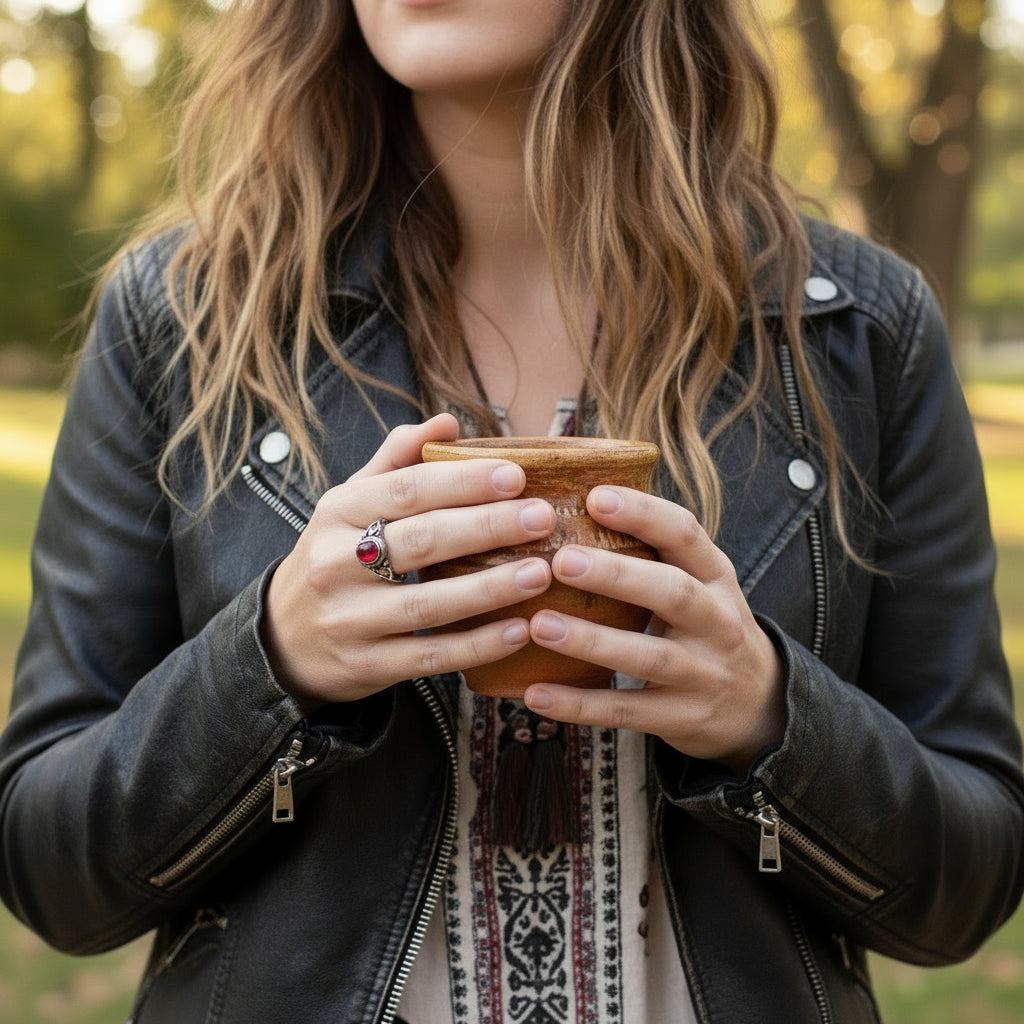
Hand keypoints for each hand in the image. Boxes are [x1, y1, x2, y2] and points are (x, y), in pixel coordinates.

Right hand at [261, 414, 554, 708]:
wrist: (283, 639)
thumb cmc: (334, 557)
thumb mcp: (348, 503)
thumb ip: (396, 461)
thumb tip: (447, 422)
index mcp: (339, 513)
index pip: (406, 489)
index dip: (463, 481)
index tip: (515, 475)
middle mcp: (337, 563)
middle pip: (421, 541)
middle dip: (487, 527)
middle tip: (541, 517)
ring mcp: (350, 619)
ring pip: (427, 603)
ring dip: (489, 588)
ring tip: (540, 573)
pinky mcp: (366, 665)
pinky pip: (429, 656)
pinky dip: (476, 646)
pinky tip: (517, 631)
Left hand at [522, 485, 785, 775]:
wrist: (758, 703)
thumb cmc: (705, 625)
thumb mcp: (699, 582)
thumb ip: (654, 549)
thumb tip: (578, 493)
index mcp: (716, 576)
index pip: (685, 534)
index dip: (643, 513)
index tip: (595, 497)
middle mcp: (716, 621)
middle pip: (671, 592)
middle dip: (616, 576)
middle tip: (561, 561)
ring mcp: (702, 673)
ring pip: (646, 655)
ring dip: (590, 641)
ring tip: (539, 625)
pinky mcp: (681, 717)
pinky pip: (625, 711)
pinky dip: (579, 705)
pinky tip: (535, 693)